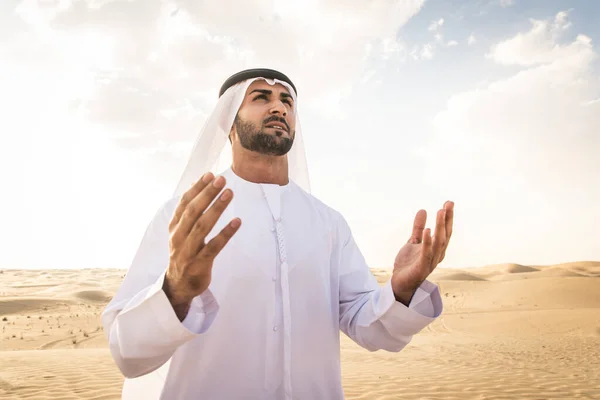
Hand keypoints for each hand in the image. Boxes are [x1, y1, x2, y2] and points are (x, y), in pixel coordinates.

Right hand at [163, 172, 240, 319]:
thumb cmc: (184, 253)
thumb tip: (197, 184)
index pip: (184, 203)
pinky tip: (237, 222)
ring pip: (202, 227)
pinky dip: (225, 234)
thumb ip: (188, 210)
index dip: (197, 188)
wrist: (178, 285)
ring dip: (216, 209)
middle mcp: (179, 237)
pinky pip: (213, 247)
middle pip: (193, 212)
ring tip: (229, 194)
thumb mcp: (181, 231)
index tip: (210, 175)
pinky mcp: (199, 264)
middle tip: (221, 180)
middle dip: (207, 194)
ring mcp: (188, 251)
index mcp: (174, 227)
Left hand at [391, 201, 453, 305]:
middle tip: (447, 204)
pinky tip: (427, 231)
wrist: (399, 282)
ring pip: (438, 242)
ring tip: (440, 212)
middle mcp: (437, 255)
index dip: (448, 218)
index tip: (449, 203)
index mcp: (437, 249)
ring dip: (440, 227)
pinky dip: (427, 242)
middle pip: (445, 235)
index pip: (445, 231)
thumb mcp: (413, 242)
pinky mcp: (421, 268)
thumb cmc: (409, 264)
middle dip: (447, 219)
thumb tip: (423, 210)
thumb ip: (418, 228)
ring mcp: (430, 262)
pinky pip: (426, 254)